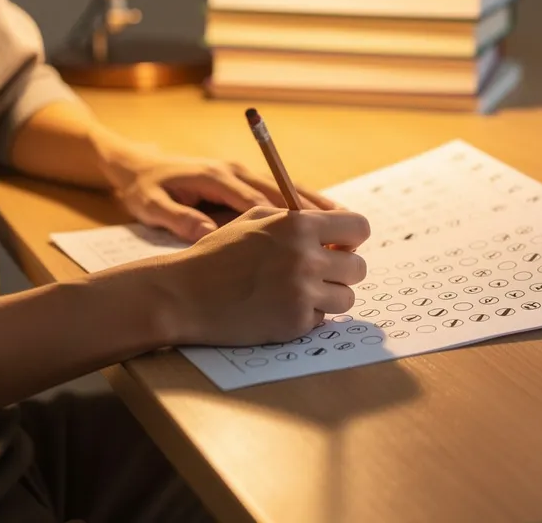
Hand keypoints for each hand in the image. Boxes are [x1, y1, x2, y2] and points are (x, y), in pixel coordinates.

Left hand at [103, 148, 338, 241]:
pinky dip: (308, 211)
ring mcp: (243, 174)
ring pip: (292, 192)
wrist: (134, 164)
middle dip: (319, 218)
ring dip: (321, 212)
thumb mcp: (152, 205)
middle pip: (287, 193)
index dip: (292, 220)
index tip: (316, 241)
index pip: (261, 200)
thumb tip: (208, 235)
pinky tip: (327, 230)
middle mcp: (236, 171)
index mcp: (216, 177)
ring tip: (350, 236)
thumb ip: (180, 219)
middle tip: (347, 243)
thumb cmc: (143, 187)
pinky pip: (283, 195)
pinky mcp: (244, 182)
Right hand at [118, 207, 370, 345]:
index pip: (359, 227)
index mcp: (298, 225)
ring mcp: (302, 292)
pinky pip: (322, 320)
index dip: (352, 238)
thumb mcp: (253, 220)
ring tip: (298, 293)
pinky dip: (306, 317)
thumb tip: (332, 228)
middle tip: (316, 274)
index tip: (339, 246)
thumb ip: (295, 219)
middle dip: (341, 271)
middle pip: (359, 267)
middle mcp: (306, 257)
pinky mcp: (295, 322)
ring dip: (329, 297)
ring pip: (347, 297)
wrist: (183, 295)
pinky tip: (279, 309)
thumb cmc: (216, 255)